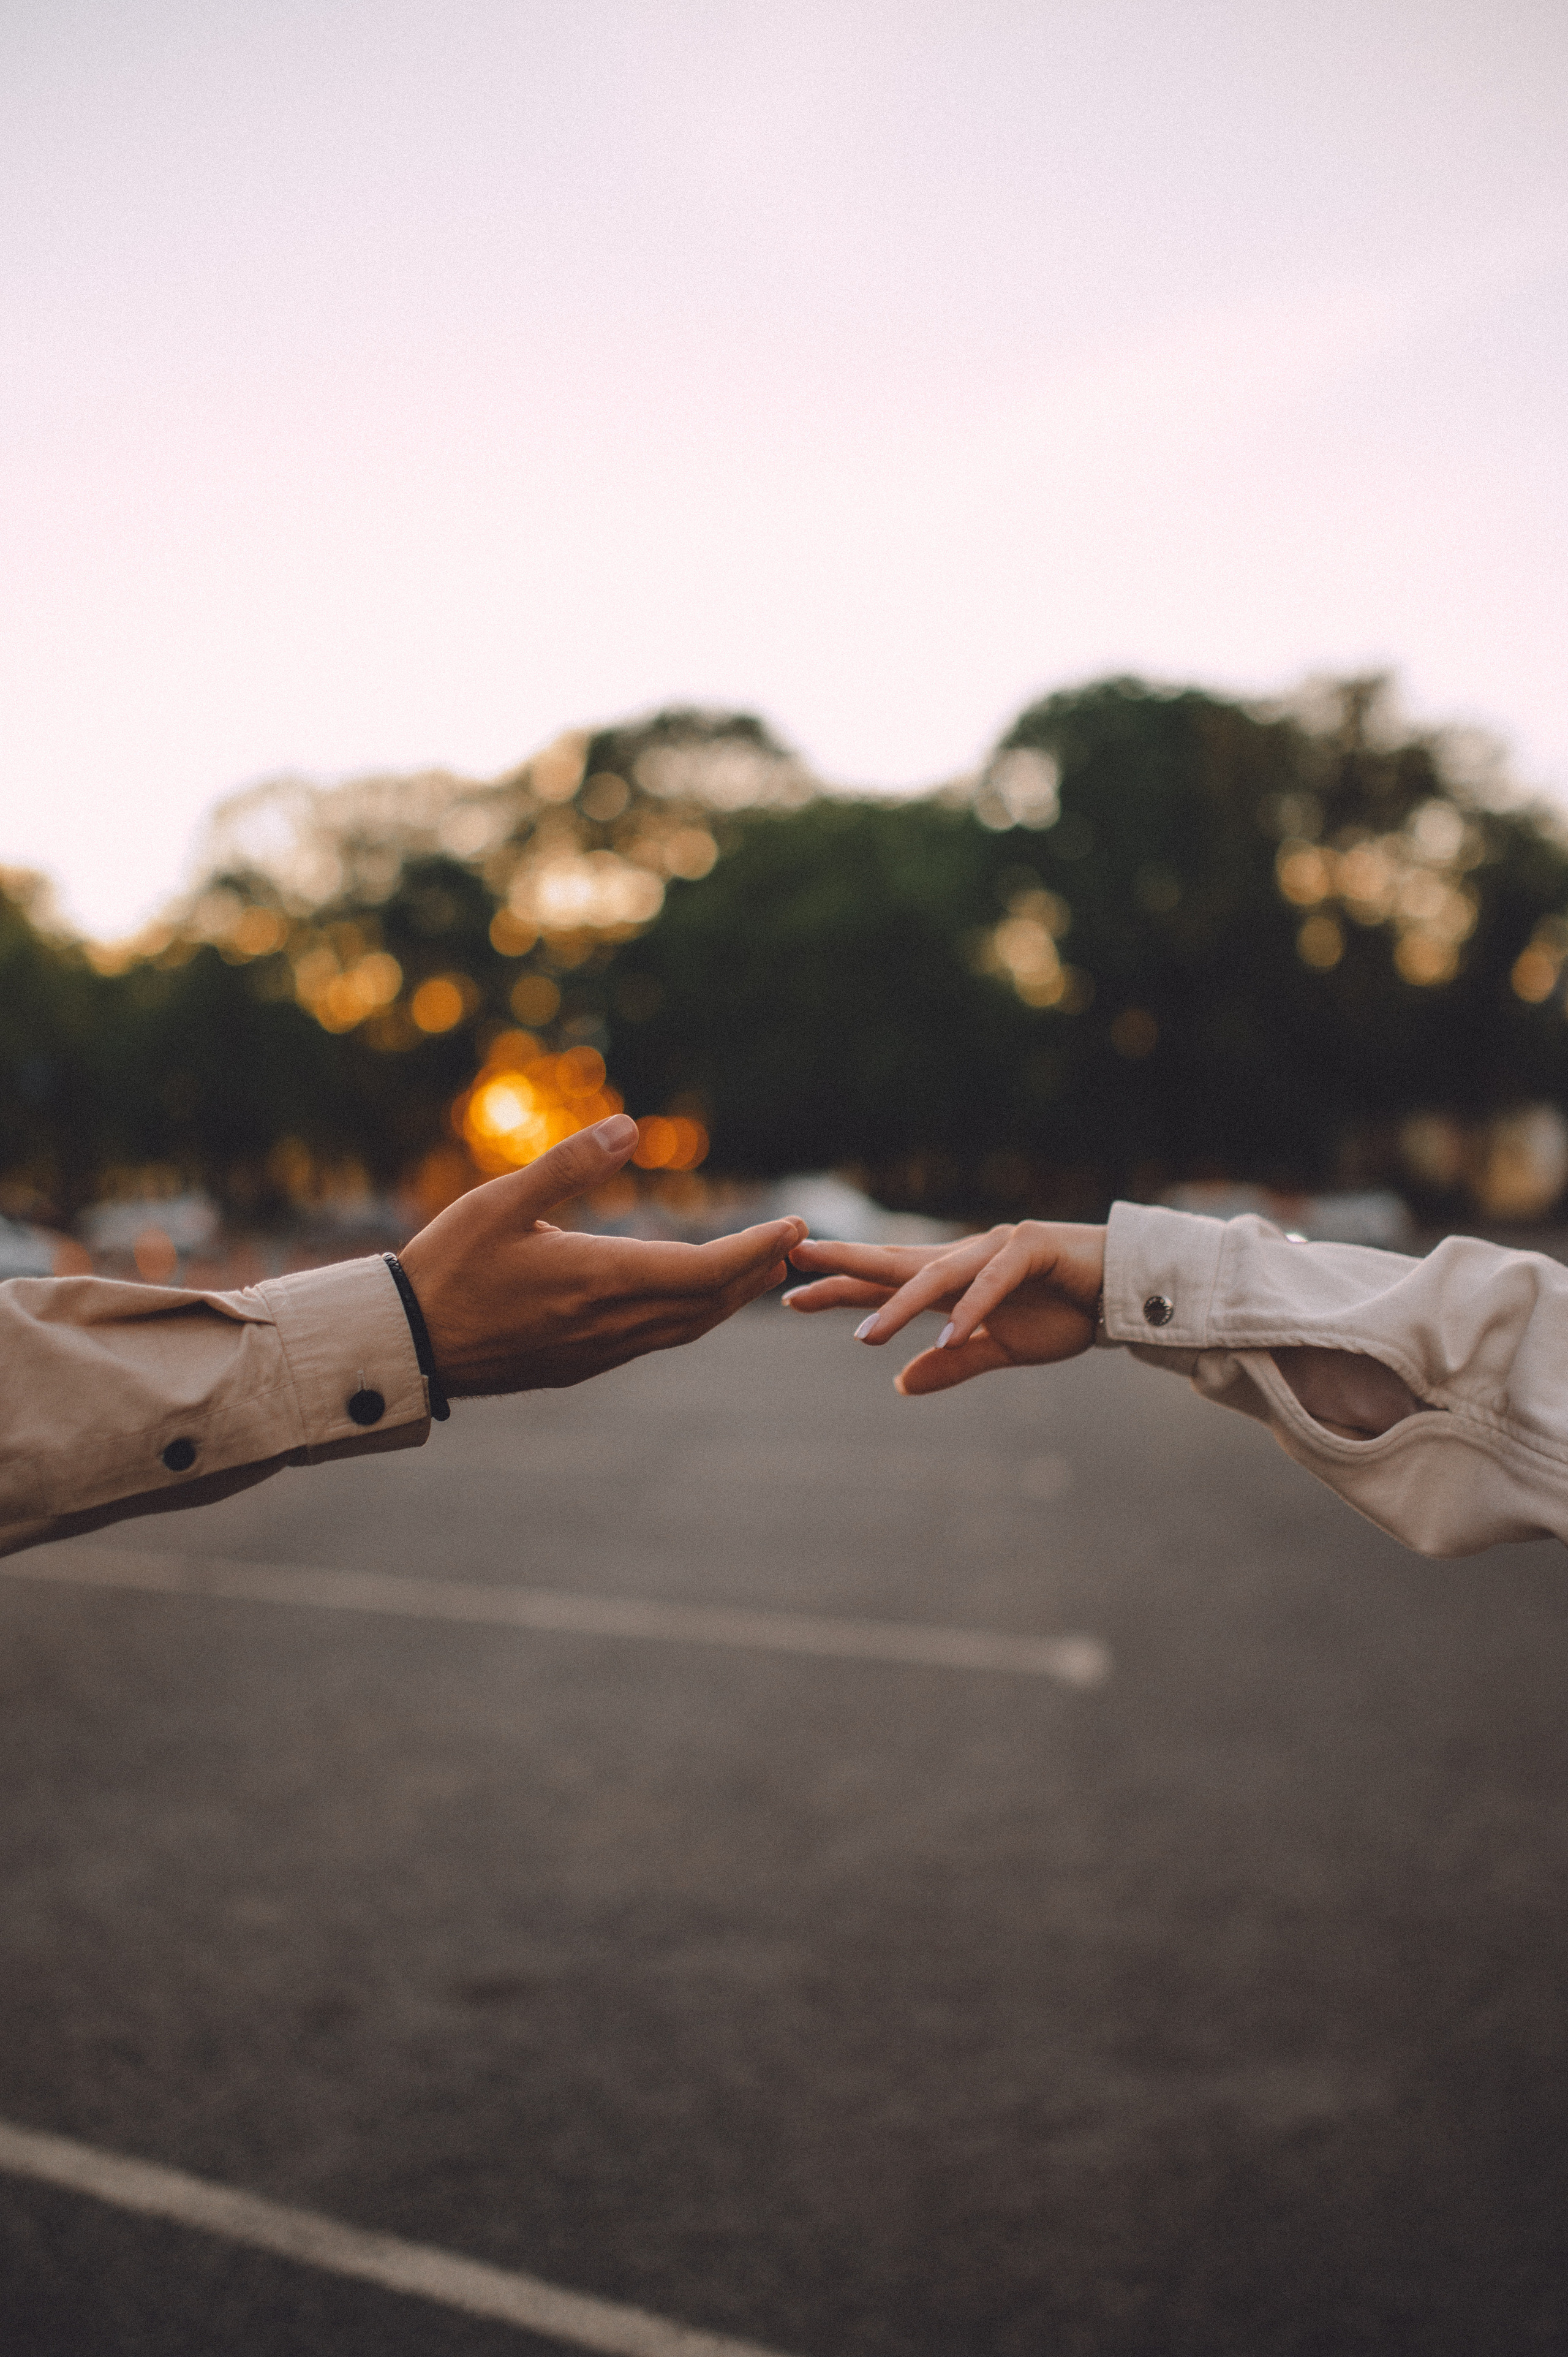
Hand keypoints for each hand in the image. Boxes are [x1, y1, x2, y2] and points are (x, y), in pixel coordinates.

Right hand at [400, 1114, 805, 1395]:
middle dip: (754, 1272)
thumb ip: (570, 1164)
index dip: (756, 1249)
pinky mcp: (580, 1365)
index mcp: (599, 1279)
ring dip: (727, 1298)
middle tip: (792, 1243)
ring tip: (757, 1268)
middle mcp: (610, 1322)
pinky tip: (689, 1299)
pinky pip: (654, 1341)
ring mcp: (598, 1351)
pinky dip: (690, 1317)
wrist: (407, 1347)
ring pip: (685, 1327)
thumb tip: (631, 1125)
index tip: (795, 1226)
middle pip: (708, 1303)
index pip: (705, 1269)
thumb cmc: (449, 1265)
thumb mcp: (502, 1201)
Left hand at [784, 1221, 1105, 1393]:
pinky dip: (971, 1310)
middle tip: (793, 1264)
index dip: (839, 1287)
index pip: (884, 1281)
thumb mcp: (1001, 1349)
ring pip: (936, 1275)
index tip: (789, 1296)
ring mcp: (996, 1247)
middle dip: (842, 1264)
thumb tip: (901, 1383)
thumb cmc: (1065, 1312)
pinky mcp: (1031, 1248)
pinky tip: (948, 1336)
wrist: (1124, 1291)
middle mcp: (965, 1257)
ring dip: (899, 1306)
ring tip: (863, 1339)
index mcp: (952, 1279)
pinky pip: (992, 1283)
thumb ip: (953, 1364)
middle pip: (893, 1261)